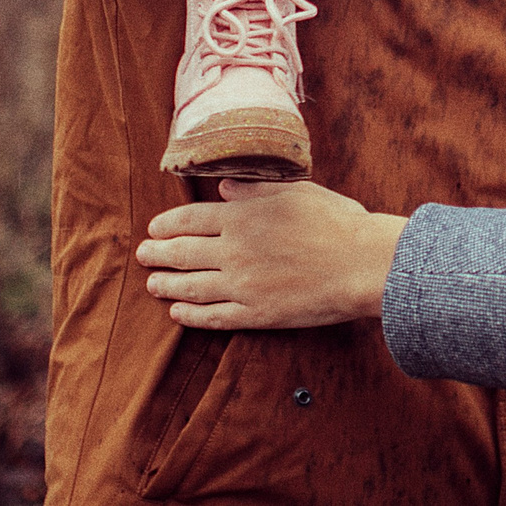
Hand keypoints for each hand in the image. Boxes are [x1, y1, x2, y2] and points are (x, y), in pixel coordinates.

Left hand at [137, 180, 407, 330]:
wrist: (362, 264)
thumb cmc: (336, 222)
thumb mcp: (295, 191)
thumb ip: (254, 190)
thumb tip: (222, 188)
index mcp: (242, 217)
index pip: (190, 219)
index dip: (167, 224)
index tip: (154, 228)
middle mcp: (234, 252)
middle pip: (183, 253)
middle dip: (157, 254)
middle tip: (143, 255)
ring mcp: (243, 286)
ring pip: (191, 287)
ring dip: (166, 285)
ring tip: (152, 284)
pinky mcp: (257, 314)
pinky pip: (214, 317)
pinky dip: (191, 315)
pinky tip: (178, 313)